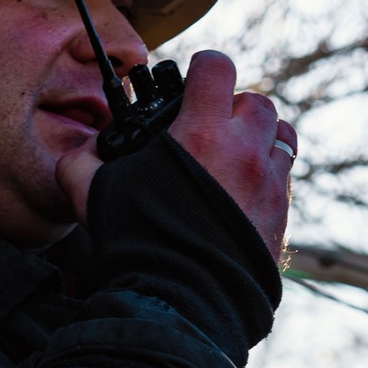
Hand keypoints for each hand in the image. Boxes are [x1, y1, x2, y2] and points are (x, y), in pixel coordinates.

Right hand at [57, 50, 294, 259]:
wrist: (185, 302)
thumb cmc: (140, 245)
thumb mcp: (94, 194)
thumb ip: (82, 162)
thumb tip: (82, 151)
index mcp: (200, 133)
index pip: (217, 66)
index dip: (202, 68)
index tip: (193, 84)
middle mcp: (243, 150)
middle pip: (256, 101)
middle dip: (234, 107)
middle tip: (211, 128)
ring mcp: (269, 182)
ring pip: (281, 135)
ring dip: (260, 137)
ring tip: (236, 155)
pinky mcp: (281, 214)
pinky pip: (285, 177)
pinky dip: (268, 174)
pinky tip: (242, 192)